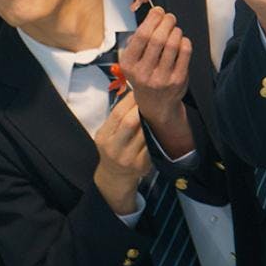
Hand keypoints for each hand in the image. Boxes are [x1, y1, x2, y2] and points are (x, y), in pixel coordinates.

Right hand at [93, 91, 151, 214]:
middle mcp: (114, 148)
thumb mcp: (107, 134)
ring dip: (152, 119)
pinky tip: (161, 125)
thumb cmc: (112, 148)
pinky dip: (156, 133)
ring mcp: (129, 158)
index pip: (117, 114)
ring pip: (144, 133)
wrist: (115, 176)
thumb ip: (117, 118)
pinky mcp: (142, 165)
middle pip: (130, 122)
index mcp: (104, 137)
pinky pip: (151, 144)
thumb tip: (134, 92)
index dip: (130, 100)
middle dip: (142, 107)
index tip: (140, 89)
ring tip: (159, 107)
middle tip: (152, 96)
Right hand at [119, 7, 190, 125]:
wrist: (155, 104)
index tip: (158, 12)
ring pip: (173, 44)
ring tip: (174, 30)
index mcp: (129, 65)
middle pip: (158, 38)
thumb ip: (139, 40)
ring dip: (176, 31)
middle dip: (166, 22)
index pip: (142, 36)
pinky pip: (185, 53)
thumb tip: (155, 15)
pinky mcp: (177, 80)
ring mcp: (161, 78)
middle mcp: (143, 73)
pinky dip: (184, 42)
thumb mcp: (132, 61)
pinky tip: (181, 41)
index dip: (152, 19)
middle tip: (169, 18)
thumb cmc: (144, 76)